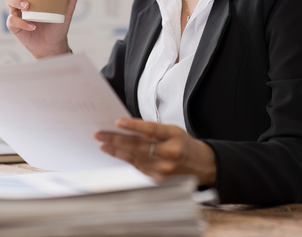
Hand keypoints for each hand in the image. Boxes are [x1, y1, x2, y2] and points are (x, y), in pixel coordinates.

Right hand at [5, 0, 80, 59]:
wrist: (54, 45)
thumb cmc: (58, 23)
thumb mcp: (68, 8)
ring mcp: (16, 11)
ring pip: (9, 0)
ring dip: (16, 1)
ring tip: (28, 6)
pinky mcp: (14, 25)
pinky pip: (13, 21)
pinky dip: (22, 23)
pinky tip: (32, 25)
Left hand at [95, 119, 216, 185]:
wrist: (201, 166)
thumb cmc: (185, 145)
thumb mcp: (173, 131)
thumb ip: (154, 130)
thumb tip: (132, 129)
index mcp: (175, 137)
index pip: (151, 130)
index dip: (134, 126)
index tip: (118, 122)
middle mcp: (169, 154)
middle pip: (138, 146)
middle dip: (116, 140)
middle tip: (100, 134)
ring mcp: (163, 169)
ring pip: (134, 158)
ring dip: (116, 150)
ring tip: (103, 143)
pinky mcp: (158, 179)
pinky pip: (138, 167)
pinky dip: (125, 159)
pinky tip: (115, 153)